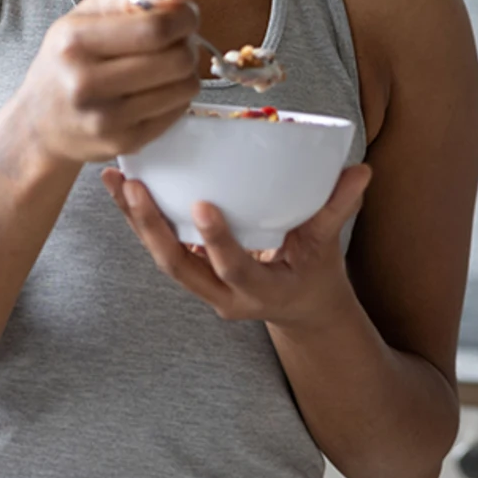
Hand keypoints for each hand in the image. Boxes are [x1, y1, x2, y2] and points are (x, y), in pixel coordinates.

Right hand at [16, 0, 201, 165]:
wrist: (40, 121)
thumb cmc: (69, 58)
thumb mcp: (87, 12)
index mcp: (74, 40)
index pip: (156, 27)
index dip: (183, 18)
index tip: (184, 15)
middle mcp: (85, 82)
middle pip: (176, 59)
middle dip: (187, 44)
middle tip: (176, 42)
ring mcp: (105, 118)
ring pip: (184, 87)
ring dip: (186, 71)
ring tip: (165, 66)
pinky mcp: (122, 142)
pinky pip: (177, 112)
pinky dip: (176, 97)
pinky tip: (155, 90)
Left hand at [100, 162, 372, 326]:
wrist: (299, 307)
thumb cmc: (313, 272)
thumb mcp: (326, 247)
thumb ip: (336, 209)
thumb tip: (361, 171)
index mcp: (260, 291)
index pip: (233, 269)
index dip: (217, 241)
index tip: (202, 206)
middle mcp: (224, 295)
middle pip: (178, 267)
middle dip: (152, 229)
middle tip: (134, 187)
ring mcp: (203, 285)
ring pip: (160, 257)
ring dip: (134, 220)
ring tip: (116, 179)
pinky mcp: (190, 269)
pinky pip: (158, 246)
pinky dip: (139, 218)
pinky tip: (121, 185)